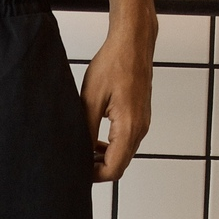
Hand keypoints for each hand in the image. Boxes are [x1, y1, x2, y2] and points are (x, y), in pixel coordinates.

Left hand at [80, 25, 154, 182]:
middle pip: (119, 166)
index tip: (76, 169)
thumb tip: (79, 155)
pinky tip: (95, 140)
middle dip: (97, 169)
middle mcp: (140, 129)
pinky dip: (111, 147)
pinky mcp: (140, 117)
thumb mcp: (90, 101)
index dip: (93, 175)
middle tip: (76, 161)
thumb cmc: (114, 63)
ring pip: (123, 156)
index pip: (113, 169)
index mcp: (129, 127)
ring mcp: (142, 123)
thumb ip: (86, 132)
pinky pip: (126, 142)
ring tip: (83, 150)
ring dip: (103, 158)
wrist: (133, 42)